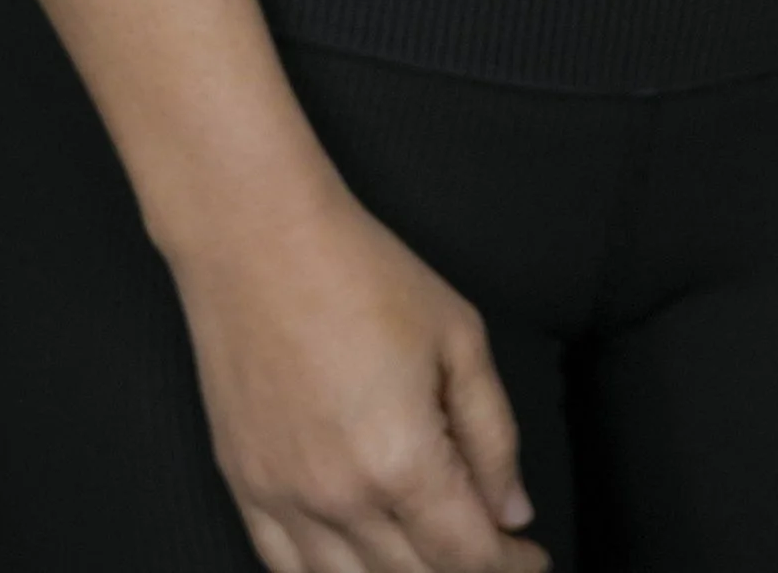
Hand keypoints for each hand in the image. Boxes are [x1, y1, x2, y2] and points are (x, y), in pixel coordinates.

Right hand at [176, 182, 550, 572]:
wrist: (257, 237)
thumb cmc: (360, 271)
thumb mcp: (458, 338)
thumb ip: (493, 434)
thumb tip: (511, 510)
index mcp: (401, 459)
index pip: (468, 554)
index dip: (510, 564)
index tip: (531, 554)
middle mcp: (340, 496)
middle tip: (493, 553)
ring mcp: (284, 498)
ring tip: (430, 556)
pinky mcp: (246, 487)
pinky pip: (286, 569)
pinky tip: (360, 563)